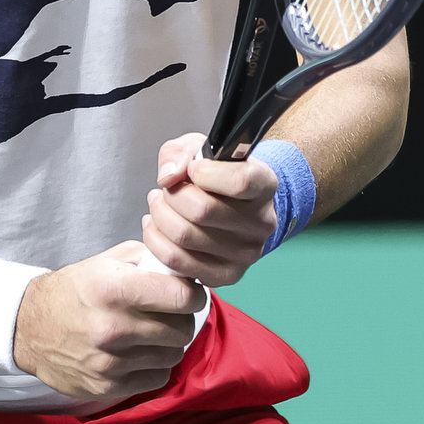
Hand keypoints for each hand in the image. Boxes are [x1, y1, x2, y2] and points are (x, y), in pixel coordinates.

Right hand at [12, 243, 202, 399]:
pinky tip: (143, 352)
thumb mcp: (108, 260)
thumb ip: (150, 259)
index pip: (181, 297)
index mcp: (115, 288)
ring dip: (170, 343)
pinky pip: (156, 378)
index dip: (194, 294)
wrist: (29, 327)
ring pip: (172, 354)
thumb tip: (185, 266)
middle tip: (173, 313)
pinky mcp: (106, 386)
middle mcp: (113, 326)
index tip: (191, 294)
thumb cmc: (75, 290)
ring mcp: (109, 360)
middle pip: (181, 328)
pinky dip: (156, 366)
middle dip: (184, 318)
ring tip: (155, 332)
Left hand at [139, 131, 280, 286]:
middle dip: (172, 196)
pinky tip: (157, 228)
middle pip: (203, 211)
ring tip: (158, 205)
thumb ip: (181, 153)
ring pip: (186, 236)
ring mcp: (246, 253)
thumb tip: (169, 177)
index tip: (192, 168)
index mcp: (265, 185)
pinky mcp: (226, 274)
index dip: (205, 173)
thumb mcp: (202, 149)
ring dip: (160, 217)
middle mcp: (262, 222)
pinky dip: (157, 242)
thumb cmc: (219, 175)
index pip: (239, 181)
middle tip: (166, 190)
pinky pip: (178, 262)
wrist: (235, 207)